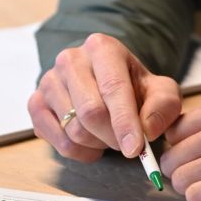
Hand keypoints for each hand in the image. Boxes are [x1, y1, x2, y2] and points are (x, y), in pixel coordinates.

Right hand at [28, 33, 181, 162]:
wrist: (107, 83)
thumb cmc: (135, 87)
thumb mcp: (160, 91)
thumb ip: (163, 106)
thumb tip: (146, 129)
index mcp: (102, 47)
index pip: (113, 87)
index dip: (125, 121)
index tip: (135, 149)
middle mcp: (71, 59)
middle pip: (90, 112)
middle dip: (113, 136)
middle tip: (128, 145)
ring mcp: (49, 80)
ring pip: (73, 130)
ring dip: (98, 144)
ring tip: (110, 137)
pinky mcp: (36, 103)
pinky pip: (57, 141)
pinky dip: (79, 152)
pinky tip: (92, 143)